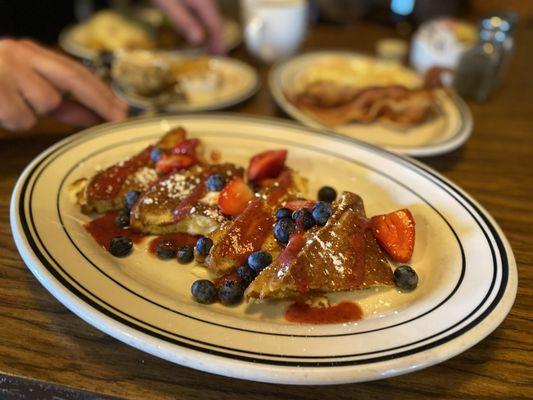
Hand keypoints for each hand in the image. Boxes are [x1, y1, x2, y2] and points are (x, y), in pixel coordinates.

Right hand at [0, 39, 126, 131]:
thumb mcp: (22, 86)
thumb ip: (57, 101)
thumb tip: (91, 115)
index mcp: (28, 53)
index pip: (75, 71)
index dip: (101, 91)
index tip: (122, 109)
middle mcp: (20, 55)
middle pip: (73, 78)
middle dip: (99, 98)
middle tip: (119, 116)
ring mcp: (7, 69)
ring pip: (45, 101)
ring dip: (31, 112)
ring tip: (5, 105)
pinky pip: (22, 117)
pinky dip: (12, 120)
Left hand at [151, 0, 224, 53]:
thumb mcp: (167, 3)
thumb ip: (183, 21)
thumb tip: (198, 40)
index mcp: (202, 1)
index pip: (216, 25)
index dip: (219, 43)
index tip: (222, 57)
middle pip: (215, 19)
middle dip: (216, 38)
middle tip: (217, 56)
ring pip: (210, 14)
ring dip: (210, 30)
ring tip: (208, 46)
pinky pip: (204, 8)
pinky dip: (204, 20)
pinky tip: (199, 27)